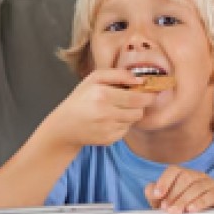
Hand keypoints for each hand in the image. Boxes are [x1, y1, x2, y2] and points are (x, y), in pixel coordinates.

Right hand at [40, 69, 156, 149]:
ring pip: (134, 120)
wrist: (65, 126)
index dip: (147, 95)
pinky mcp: (109, 139)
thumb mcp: (93, 79)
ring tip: (117, 110)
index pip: (137, 97)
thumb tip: (140, 80)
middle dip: (140, 105)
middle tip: (133, 100)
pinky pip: (126, 130)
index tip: (148, 92)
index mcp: (102, 94)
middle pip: (139, 111)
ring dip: (130, 114)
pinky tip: (110, 120)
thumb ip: (118, 74)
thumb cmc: (81, 99)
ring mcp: (108, 128)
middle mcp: (106, 113)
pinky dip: (122, 124)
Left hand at [145, 165, 213, 213]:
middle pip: (185, 178)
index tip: (157, 195)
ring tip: (176, 212)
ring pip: (197, 186)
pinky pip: (212, 195)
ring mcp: (211, 183)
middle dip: (174, 194)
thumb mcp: (164, 202)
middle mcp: (198, 175)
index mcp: (184, 173)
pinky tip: (192, 210)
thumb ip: (154, 194)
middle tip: (166, 209)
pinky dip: (200, 202)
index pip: (174, 170)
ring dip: (184, 200)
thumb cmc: (180, 208)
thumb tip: (151, 190)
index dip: (164, 181)